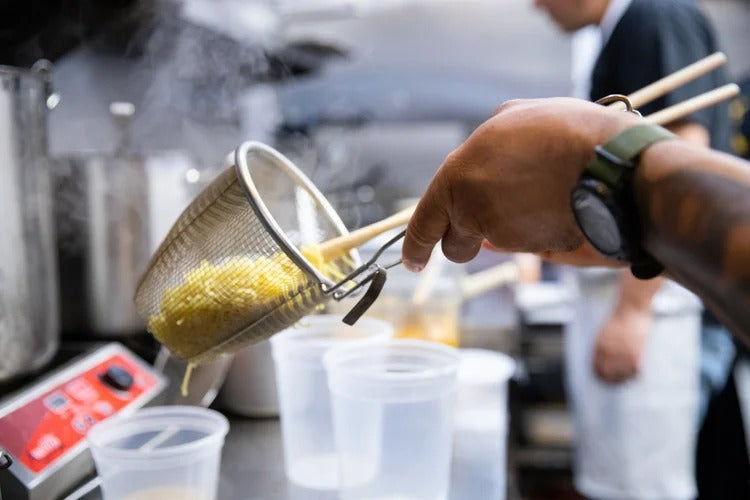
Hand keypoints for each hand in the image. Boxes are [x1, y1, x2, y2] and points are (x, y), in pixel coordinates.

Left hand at [401, 97, 641, 270]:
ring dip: (507, 227)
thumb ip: (482, 146)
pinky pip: (528, 242)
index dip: (415, 245)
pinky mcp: (536, 249)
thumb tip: (478, 157)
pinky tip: (558, 200)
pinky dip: (537, 228)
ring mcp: (505, 234)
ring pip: (496, 242)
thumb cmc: (560, 131)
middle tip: (484, 221)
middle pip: (456, 247)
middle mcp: (472, 212)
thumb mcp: (510, 119)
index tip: (412, 261)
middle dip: (464, 241)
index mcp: (456, 179)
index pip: (423, 224)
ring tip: (539, 191)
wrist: (610, 161)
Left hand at [592, 305, 650, 383]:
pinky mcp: (636, 353)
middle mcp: (608, 351)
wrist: (631, 307)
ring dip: (624, 379)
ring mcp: (622, 352)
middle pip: (607, 374)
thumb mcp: (604, 332)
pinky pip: (634, 371)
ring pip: (621, 375)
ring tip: (626, 379)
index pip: (595, 368)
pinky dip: (635, 374)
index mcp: (598, 346)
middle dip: (610, 380)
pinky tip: (636, 373)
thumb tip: (603, 361)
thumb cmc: (619, 318)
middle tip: (616, 382)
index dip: (599, 376)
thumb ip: (602, 346)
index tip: (603, 379)